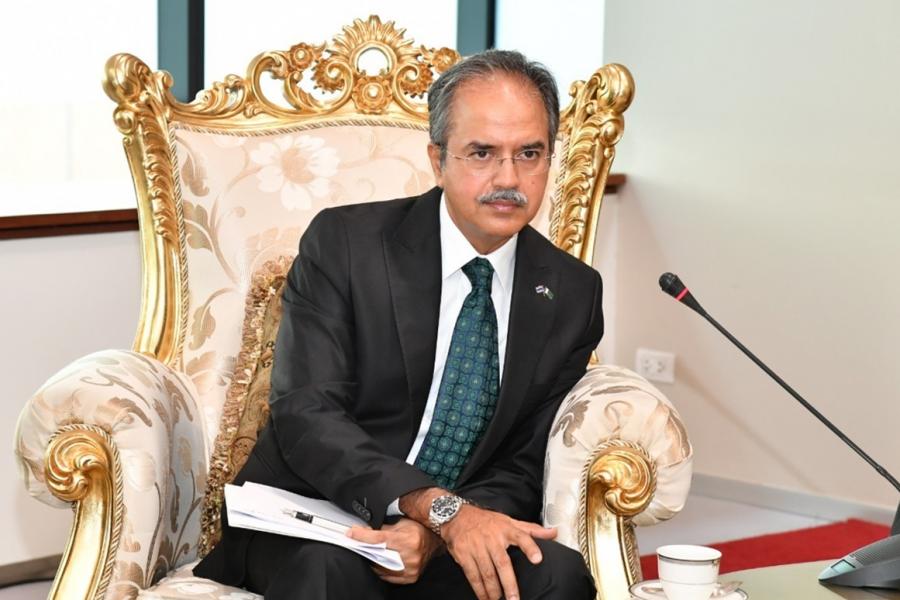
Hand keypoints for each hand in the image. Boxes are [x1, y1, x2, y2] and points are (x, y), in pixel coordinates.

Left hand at [346, 517, 442, 584]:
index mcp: (409, 540)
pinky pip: (387, 576)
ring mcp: (410, 569)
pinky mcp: (410, 577)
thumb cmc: (419, 531)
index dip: (363, 536)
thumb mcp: (402, 523)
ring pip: (381, 567)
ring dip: (371, 559)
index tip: (351, 533)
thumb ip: (383, 528)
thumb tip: (364, 530)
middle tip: (356, 542)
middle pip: (378, 555)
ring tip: (367, 550)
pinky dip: (379, 569)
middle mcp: (411, 556)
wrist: (433, 542)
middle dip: (365, 548)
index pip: (380, 539)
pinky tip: (376, 561)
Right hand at [440, 505, 556, 599]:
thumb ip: (531, 530)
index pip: (521, 536)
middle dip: (509, 583)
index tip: (537, 559)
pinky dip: (478, 588)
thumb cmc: (487, 521)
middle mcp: (492, 538)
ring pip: (487, 572)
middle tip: (514, 599)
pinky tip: (484, 597)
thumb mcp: (509, 521)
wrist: (456, 516)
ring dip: (493, 590)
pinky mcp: (463, 554)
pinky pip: (472, 575)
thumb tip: (554, 532)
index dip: (530, 547)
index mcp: (506, 529)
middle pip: (502, 563)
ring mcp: (477, 546)